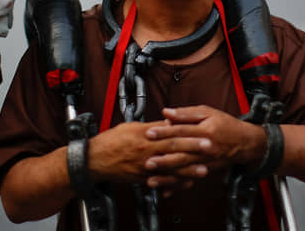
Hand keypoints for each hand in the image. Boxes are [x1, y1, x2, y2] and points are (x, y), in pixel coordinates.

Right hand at [87, 120, 210, 185]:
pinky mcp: (142, 178)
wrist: (94, 159)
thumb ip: (152, 126)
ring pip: (170, 168)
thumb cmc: (112, 141)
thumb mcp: (132, 127)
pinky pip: (161, 181)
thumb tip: (169, 121)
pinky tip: (186, 184)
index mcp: (144, 136)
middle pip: (173, 148)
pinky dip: (175, 183)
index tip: (202, 130)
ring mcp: (145, 166)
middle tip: (209, 147)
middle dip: (193, 148)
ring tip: (203, 170)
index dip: (187, 132)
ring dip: (188, 169)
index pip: (170, 132)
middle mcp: (146, 151)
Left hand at [142, 106, 264, 194]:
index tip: (149, 133)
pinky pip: (189, 180)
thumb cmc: (225, 124)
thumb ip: (186, 113)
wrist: (244, 142)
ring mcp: (205, 162)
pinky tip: (165, 191)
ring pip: (184, 170)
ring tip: (152, 179)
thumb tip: (166, 112)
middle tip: (147, 161)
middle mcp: (205, 148)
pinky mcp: (205, 171)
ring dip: (167, 176)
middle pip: (182, 153)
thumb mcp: (208, 112)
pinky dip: (177, 187)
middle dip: (163, 159)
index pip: (181, 131)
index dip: (165, 132)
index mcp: (205, 130)